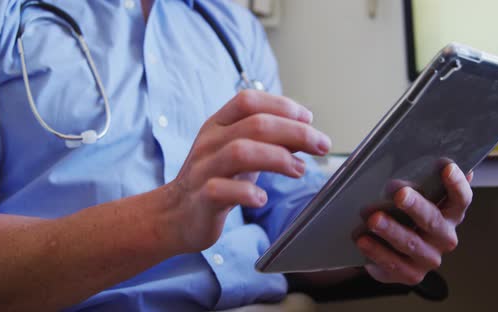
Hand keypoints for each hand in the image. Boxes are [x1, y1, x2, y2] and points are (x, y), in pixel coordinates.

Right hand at [163, 90, 330, 252]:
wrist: (176, 214)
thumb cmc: (216, 178)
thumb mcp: (240, 151)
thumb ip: (268, 139)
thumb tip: (306, 131)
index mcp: (218, 124)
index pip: (249, 101)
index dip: (282, 105)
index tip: (308, 119)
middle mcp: (210, 142)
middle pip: (255, 125)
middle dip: (295, 133)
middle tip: (321, 145)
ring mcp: (204, 169)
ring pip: (241, 152)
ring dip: (278, 158)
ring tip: (299, 170)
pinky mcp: (202, 198)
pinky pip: (222, 190)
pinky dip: (247, 192)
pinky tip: (262, 198)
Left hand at [356, 164, 473, 284]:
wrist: (384, 247)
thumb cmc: (400, 214)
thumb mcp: (410, 195)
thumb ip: (424, 178)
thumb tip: (438, 156)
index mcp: (450, 214)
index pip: (461, 199)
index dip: (457, 184)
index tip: (447, 167)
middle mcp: (444, 237)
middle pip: (434, 220)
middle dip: (416, 206)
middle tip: (399, 193)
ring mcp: (428, 258)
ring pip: (411, 243)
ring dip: (391, 230)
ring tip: (373, 219)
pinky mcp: (410, 274)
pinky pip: (393, 263)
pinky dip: (377, 251)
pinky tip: (362, 240)